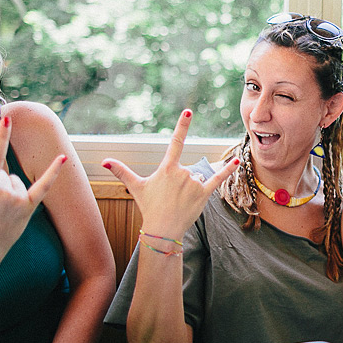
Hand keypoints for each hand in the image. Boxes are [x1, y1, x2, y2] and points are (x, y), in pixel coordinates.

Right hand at [0, 115, 64, 262]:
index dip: (0, 138)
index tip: (6, 120)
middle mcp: (3, 195)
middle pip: (3, 173)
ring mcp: (17, 202)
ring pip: (15, 181)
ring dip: (7, 189)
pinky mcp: (28, 209)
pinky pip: (43, 187)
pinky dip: (53, 173)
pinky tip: (62, 158)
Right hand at [102, 109, 238, 239]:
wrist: (162, 230)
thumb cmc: (149, 207)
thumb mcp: (136, 187)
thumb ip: (122, 171)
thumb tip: (103, 161)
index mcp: (167, 168)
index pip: (175, 142)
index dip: (182, 126)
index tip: (188, 112)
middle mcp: (182, 173)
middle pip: (187, 169)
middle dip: (182, 182)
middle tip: (172, 198)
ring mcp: (194, 183)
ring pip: (197, 177)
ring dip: (192, 187)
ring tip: (182, 202)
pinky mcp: (204, 193)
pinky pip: (218, 178)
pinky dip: (229, 169)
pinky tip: (238, 159)